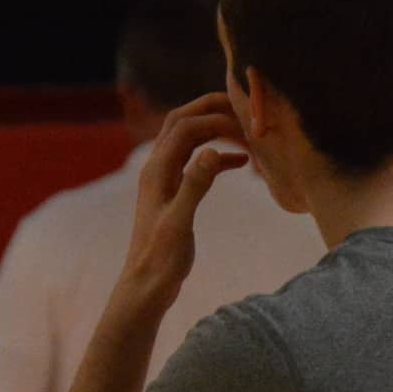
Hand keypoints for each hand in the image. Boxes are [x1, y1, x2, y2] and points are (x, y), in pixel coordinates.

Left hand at [119, 93, 252, 303]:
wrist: (147, 284)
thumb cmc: (162, 258)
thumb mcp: (180, 223)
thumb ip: (195, 186)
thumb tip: (212, 150)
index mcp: (157, 170)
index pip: (185, 126)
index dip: (214, 119)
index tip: (245, 127)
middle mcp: (158, 168)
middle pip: (182, 121)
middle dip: (210, 109)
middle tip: (242, 107)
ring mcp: (165, 179)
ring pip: (189, 139)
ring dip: (215, 129)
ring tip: (245, 131)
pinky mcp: (175, 192)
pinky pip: (196, 162)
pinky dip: (218, 155)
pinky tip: (241, 163)